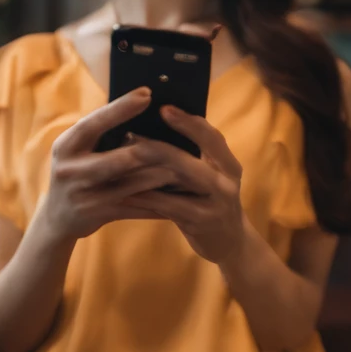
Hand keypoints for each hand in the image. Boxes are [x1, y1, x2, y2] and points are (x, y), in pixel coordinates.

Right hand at [41, 88, 183, 241]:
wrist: (57, 218)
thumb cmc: (76, 172)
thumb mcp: (77, 150)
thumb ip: (100, 133)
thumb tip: (140, 105)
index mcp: (66, 145)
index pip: (94, 123)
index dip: (120, 108)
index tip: (147, 93)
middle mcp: (71, 169)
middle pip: (118, 158)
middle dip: (151, 149)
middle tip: (179, 139)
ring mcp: (84, 195)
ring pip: (133, 184)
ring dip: (162, 175)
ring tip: (188, 164)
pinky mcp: (98, 215)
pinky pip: (135, 207)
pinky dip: (158, 202)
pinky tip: (178, 196)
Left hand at [123, 105, 245, 263]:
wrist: (230, 243)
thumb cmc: (211, 201)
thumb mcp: (212, 177)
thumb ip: (193, 156)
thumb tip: (154, 127)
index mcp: (228, 164)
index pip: (211, 137)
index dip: (187, 122)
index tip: (164, 108)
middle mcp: (226, 182)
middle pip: (189, 159)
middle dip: (157, 147)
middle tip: (130, 137)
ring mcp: (215, 204)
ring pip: (177, 182)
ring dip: (145, 171)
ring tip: (119, 160)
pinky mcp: (201, 223)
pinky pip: (168, 206)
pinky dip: (145, 198)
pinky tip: (124, 192)